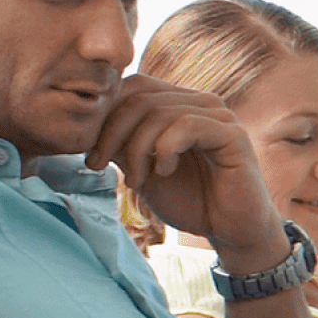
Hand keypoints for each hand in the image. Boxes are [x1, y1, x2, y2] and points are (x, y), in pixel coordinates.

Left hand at [86, 75, 288, 266]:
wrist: (230, 231)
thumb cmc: (191, 201)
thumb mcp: (143, 172)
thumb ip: (120, 148)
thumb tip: (85, 129)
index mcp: (178, 104)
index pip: (132, 87)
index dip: (104, 116)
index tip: (90, 155)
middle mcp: (199, 102)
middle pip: (140, 96)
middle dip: (112, 134)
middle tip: (99, 167)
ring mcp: (218, 115)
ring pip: (160, 112)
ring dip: (138, 148)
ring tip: (137, 180)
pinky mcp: (232, 134)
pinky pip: (188, 125)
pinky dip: (166, 149)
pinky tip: (164, 172)